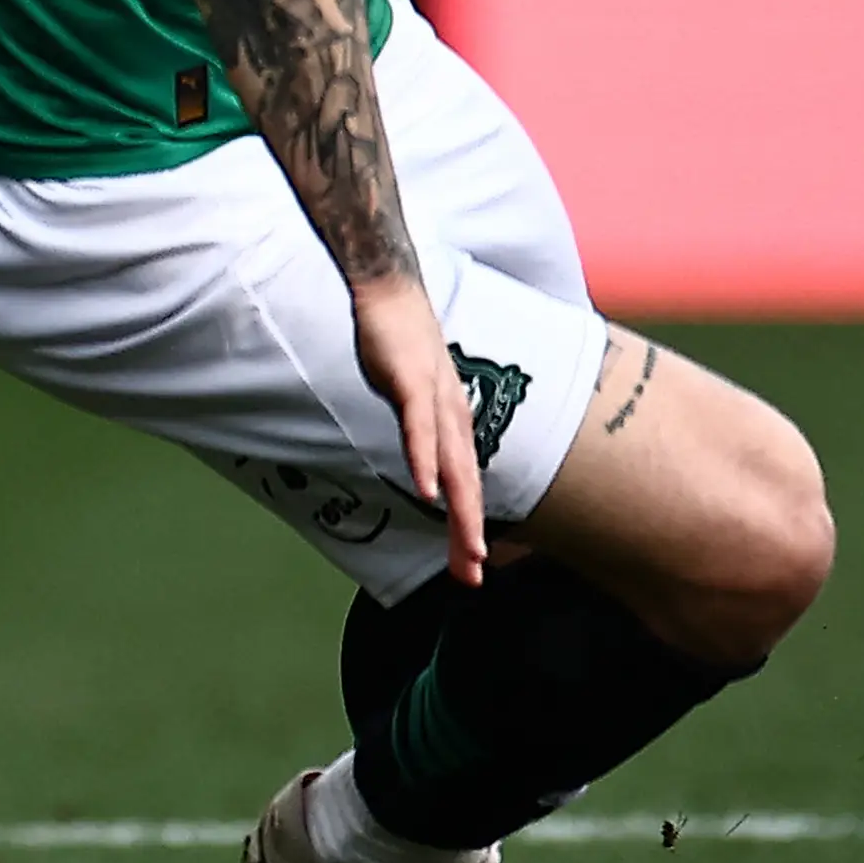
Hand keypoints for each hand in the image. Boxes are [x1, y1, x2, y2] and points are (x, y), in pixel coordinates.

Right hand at [353, 275, 485, 586]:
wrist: (389, 288)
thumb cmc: (397, 338)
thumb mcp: (410, 389)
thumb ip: (415, 422)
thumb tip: (413, 453)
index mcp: (451, 420)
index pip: (465, 482)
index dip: (468, 524)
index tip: (471, 564)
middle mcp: (453, 414)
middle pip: (467, 483)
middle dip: (471, 532)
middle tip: (474, 574)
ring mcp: (437, 398)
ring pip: (453, 464)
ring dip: (462, 509)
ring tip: (468, 548)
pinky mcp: (414, 379)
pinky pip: (420, 429)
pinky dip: (426, 462)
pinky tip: (427, 491)